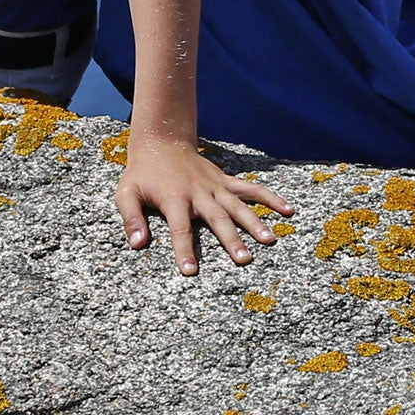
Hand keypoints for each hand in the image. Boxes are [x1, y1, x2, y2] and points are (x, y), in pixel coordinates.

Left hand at [115, 137, 294, 275]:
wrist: (163, 142)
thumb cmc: (142, 174)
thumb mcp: (126, 193)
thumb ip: (131, 219)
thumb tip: (137, 244)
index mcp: (174, 199)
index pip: (180, 228)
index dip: (185, 250)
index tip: (190, 271)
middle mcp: (199, 193)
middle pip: (217, 219)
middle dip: (231, 239)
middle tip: (244, 259)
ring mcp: (216, 186)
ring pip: (238, 206)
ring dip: (254, 222)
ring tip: (269, 240)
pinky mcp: (226, 181)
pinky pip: (251, 189)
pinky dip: (270, 197)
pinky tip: (288, 209)